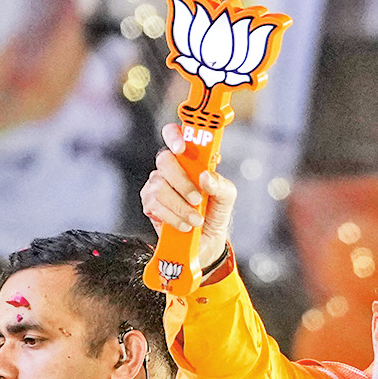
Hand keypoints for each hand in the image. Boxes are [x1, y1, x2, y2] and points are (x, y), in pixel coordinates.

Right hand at [140, 122, 236, 272]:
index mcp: (190, 159)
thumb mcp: (227, 197)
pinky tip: (184, 225)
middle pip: (165, 160)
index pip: (175, 134)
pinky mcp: (150, 205)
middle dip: (182, 183)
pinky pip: (154, 205)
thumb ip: (220, 184)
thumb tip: (205, 176)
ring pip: (159, 187)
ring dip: (180, 207)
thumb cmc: (215, 214)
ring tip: (195, 220)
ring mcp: (157, 186)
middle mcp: (171, 169)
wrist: (207, 243)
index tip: (181, 149)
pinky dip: (172, 217)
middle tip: (197, 200)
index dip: (174, 136)